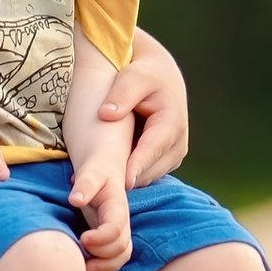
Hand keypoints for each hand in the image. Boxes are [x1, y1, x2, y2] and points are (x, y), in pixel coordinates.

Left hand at [69, 156, 131, 270]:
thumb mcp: (90, 173)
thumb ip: (84, 184)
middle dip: (101, 254)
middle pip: (121, 246)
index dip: (101, 238)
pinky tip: (90, 267)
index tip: (83, 238)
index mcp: (117, 207)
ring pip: (122, 255)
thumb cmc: (95, 171)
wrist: (106, 170)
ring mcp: (120, 231)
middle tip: (79, 248)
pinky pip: (117, 258)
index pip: (116, 228)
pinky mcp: (113, 238)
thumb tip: (75, 200)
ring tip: (85, 266)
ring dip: (105, 265)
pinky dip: (106, 267)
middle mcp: (122, 222)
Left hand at [95, 35, 189, 186]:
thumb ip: (122, 93)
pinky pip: (144, 177)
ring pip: (147, 178)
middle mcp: (177, 144)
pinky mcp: (162, 162)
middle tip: (98, 196)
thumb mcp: (134, 76)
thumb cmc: (144, 73)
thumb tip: (107, 114)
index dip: (137, 166)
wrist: (159, 77)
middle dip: (127, 182)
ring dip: (124, 185)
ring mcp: (171, 156)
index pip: (154, 148)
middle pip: (150, 170)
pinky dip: (125, 180)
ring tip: (95, 192)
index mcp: (171, 122)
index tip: (121, 182)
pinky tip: (101, 183)